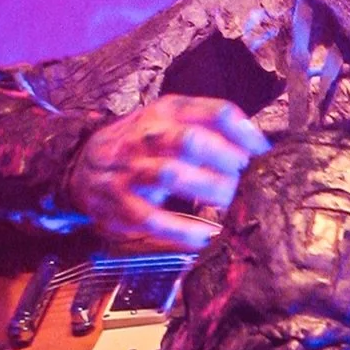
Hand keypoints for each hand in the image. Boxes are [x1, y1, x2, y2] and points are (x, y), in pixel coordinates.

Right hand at [66, 96, 270, 247]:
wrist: (84, 166)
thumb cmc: (144, 146)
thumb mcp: (171, 122)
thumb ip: (210, 128)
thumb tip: (260, 145)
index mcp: (168, 111)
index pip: (216, 113)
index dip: (247, 135)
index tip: (265, 155)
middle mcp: (147, 135)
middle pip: (192, 141)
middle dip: (226, 162)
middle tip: (247, 181)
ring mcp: (131, 169)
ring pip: (171, 174)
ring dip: (207, 190)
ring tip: (230, 205)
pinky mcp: (120, 203)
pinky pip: (152, 218)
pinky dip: (181, 231)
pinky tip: (203, 238)